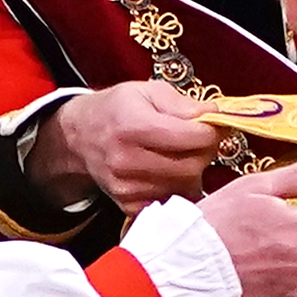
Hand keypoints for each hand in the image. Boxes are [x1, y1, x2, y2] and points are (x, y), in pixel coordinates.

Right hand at [34, 80, 225, 208]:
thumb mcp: (148, 91)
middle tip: (200, 141)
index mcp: (132, 126)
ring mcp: (126, 187)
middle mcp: (126, 160)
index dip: (210, 131)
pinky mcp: (129, 205)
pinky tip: (169, 172)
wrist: (82, 138)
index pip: (191, 137)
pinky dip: (179, 187)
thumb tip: (214, 116)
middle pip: (192, 166)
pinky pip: (173, 201)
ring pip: (186, 187)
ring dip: (193, 171)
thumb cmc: (119, 110)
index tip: (210, 126)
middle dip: (205, 152)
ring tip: (182, 154)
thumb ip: (183, 103)